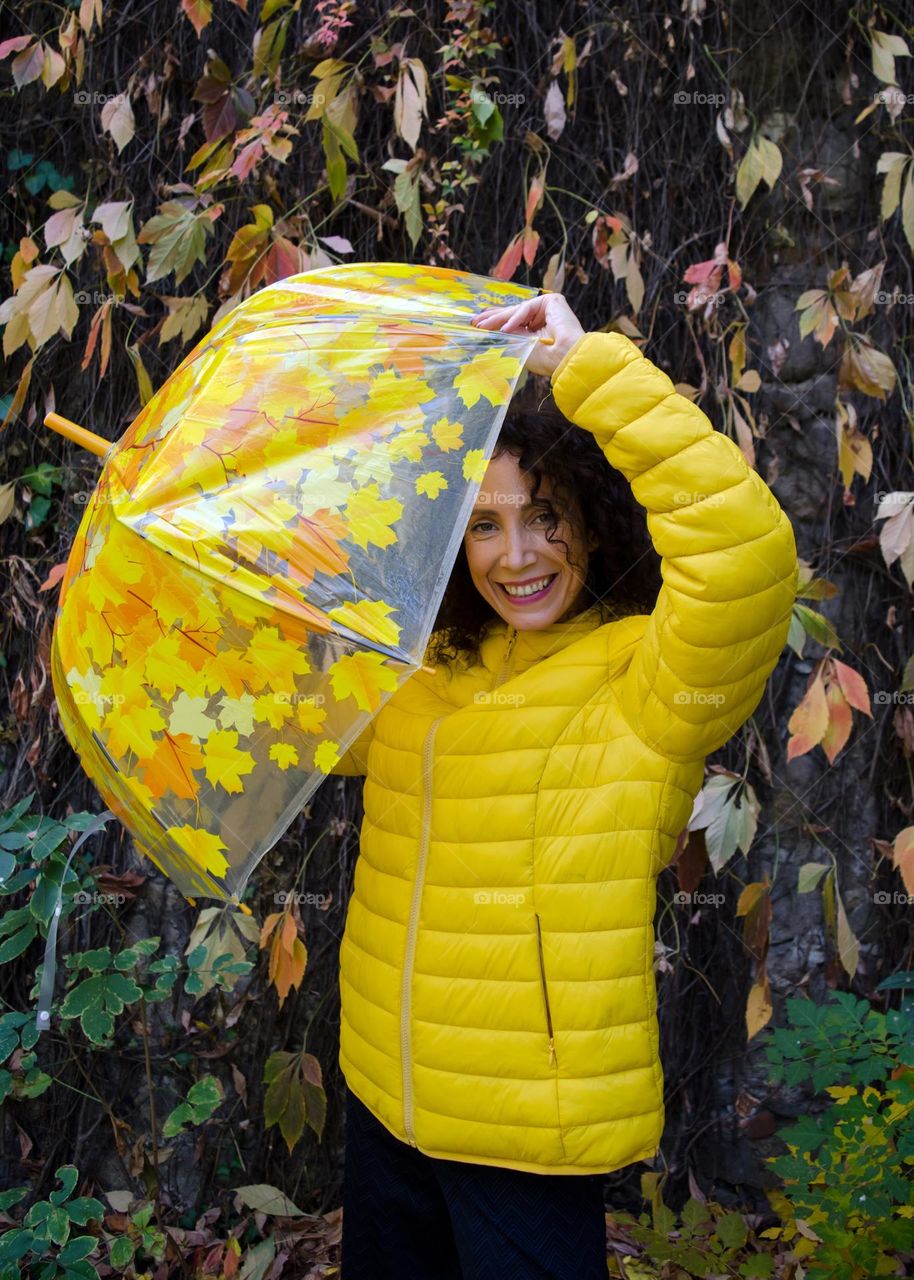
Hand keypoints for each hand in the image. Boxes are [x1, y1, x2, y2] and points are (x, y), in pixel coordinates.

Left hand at [470, 294, 585, 377]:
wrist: (566, 358)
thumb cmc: (547, 359)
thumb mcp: (521, 345)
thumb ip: (508, 335)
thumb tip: (490, 327)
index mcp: (536, 330)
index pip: (513, 322)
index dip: (496, 322)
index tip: (478, 324)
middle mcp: (542, 317)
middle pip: (513, 313)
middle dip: (493, 317)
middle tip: (475, 320)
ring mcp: (547, 308)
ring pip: (518, 310)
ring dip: (499, 319)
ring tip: (483, 326)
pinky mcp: (552, 301)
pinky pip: (528, 308)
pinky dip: (516, 318)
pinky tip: (505, 328)